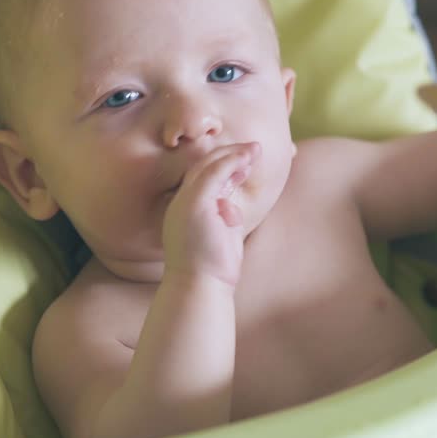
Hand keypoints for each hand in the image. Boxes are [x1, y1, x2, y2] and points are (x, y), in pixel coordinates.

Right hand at [161, 142, 258, 285]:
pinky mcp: (194, 203)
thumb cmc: (212, 270)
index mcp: (185, 212)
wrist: (199, 287)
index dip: (225, 167)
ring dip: (234, 154)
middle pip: (203, 167)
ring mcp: (185, 202)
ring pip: (208, 166)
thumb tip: (231, 209)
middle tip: (254, 150)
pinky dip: (232, 161)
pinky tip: (248, 156)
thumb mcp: (220, 238)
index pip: (202, 180)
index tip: (245, 164)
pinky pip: (214, 173)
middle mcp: (181, 204)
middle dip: (230, 155)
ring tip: (256, 149)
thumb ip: (223, 220)